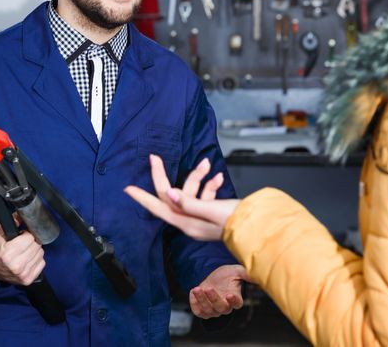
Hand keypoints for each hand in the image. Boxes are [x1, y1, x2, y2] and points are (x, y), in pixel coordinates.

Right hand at [0, 223, 45, 284]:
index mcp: (8, 254)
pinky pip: (42, 263)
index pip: (30, 238)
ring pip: (41, 254)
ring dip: (35, 250)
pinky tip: (28, 259)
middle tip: (24, 243)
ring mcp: (23, 274)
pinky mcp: (27, 280)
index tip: (22, 235)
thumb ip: (12, 221)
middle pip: (37, 246)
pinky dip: (37, 260)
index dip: (27, 234)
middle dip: (32, 241)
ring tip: (25, 251)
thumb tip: (24, 214)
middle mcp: (16, 265)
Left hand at [125, 154, 239, 240]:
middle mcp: (190, 221)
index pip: (158, 207)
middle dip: (167, 176)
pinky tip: (218, 177)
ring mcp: (200, 217)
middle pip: (171, 195)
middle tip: (155, 158)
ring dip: (198, 176)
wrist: (258, 229)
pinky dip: (210, 184)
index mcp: (187, 222)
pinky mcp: (210, 213)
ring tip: (208, 164)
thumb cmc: (238, 223)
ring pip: (191, 191)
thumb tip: (169, 194)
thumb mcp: (212, 211)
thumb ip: (189, 202)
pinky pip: (204, 196)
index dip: (142, 197)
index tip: (128, 188)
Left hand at [190, 264, 249, 318]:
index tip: (230, 294)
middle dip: (214, 299)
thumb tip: (254, 273)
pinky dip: (194, 303)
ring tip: (197, 288)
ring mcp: (213, 310)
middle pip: (221, 308)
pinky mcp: (202, 310)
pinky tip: (193, 291)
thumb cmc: (227, 274)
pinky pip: (198, 312)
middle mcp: (225, 307)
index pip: (237, 304)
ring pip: (208, 311)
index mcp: (235, 298)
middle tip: (209, 288)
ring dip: (202, 300)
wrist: (213, 276)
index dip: (234, 301)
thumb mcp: (236, 270)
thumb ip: (245, 273)